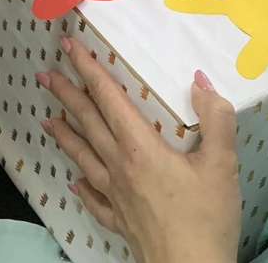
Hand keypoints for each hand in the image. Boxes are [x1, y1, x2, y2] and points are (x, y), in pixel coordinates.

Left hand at [38, 38, 238, 262]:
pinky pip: (95, 199)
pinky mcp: (121, 222)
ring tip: (47, 119)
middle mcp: (120, 167)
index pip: (108, 98)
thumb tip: (200, 81)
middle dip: (66, 94)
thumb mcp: (222, 165)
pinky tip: (75, 182)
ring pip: (84, 156)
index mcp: (140, 147)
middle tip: (45, 74)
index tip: (69, 47)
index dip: (88, 69)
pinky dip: (83, 186)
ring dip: (64, 135)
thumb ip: (215, 119)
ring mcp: (116, 196)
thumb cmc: (206, 220)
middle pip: (88, 122)